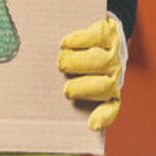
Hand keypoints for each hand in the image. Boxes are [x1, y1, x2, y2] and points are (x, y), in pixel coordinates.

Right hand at [58, 14, 127, 130]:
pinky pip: (97, 37)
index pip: (110, 108)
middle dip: (83, 88)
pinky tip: (65, 44)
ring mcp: (113, 52)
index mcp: (108, 91)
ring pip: (100, 62)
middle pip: (103, 86)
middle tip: (66, 89)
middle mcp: (114, 73)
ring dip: (78, 62)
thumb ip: (67, 88)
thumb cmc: (82, 60)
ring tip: (62, 61)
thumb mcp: (76, 78)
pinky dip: (79, 40)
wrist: (102, 30)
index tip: (91, 125)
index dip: (102, 117)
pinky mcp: (109, 32)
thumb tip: (41, 101)